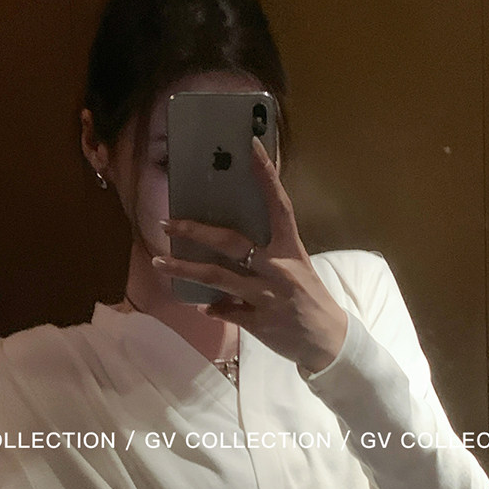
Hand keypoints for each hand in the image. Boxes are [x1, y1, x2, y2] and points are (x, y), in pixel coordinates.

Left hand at [153, 137, 348, 374]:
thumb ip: (268, 254)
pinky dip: (212, 308)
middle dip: (196, 232)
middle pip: (231, 243)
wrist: (329, 341)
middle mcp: (278, 269)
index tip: (250, 147)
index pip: (279, 205)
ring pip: (217, 278)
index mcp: (291, 249)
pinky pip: (225, 311)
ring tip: (159, 263)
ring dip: (185, 270)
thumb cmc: (310, 298)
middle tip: (168, 223)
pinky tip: (200, 306)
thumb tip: (231, 243)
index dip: (266, 175)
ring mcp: (267, 296)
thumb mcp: (296, 269)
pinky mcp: (258, 322)